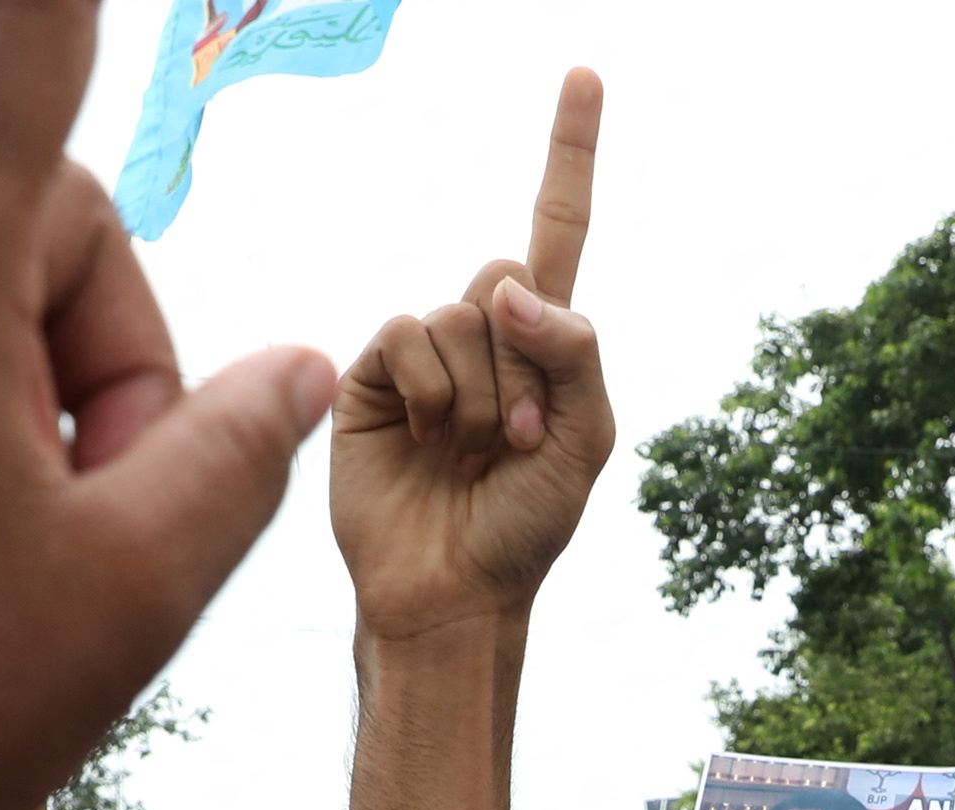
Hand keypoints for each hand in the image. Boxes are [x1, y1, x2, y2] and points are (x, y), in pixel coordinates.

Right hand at [324, 73, 613, 640]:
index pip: (558, 229)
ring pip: (455, 313)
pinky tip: (424, 441)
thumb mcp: (585, 439)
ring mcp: (421, 353)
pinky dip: (427, 389)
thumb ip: (573, 350)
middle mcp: (479, 333)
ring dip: (476, 394)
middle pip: (502, 275)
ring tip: (469, 456)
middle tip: (517, 438)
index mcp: (542, 339)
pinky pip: (403, 335)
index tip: (585, 74)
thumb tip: (507, 290)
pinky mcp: (368, 374)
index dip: (569, 153)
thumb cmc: (526, 525)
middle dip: (522, 363)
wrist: (453, 591)